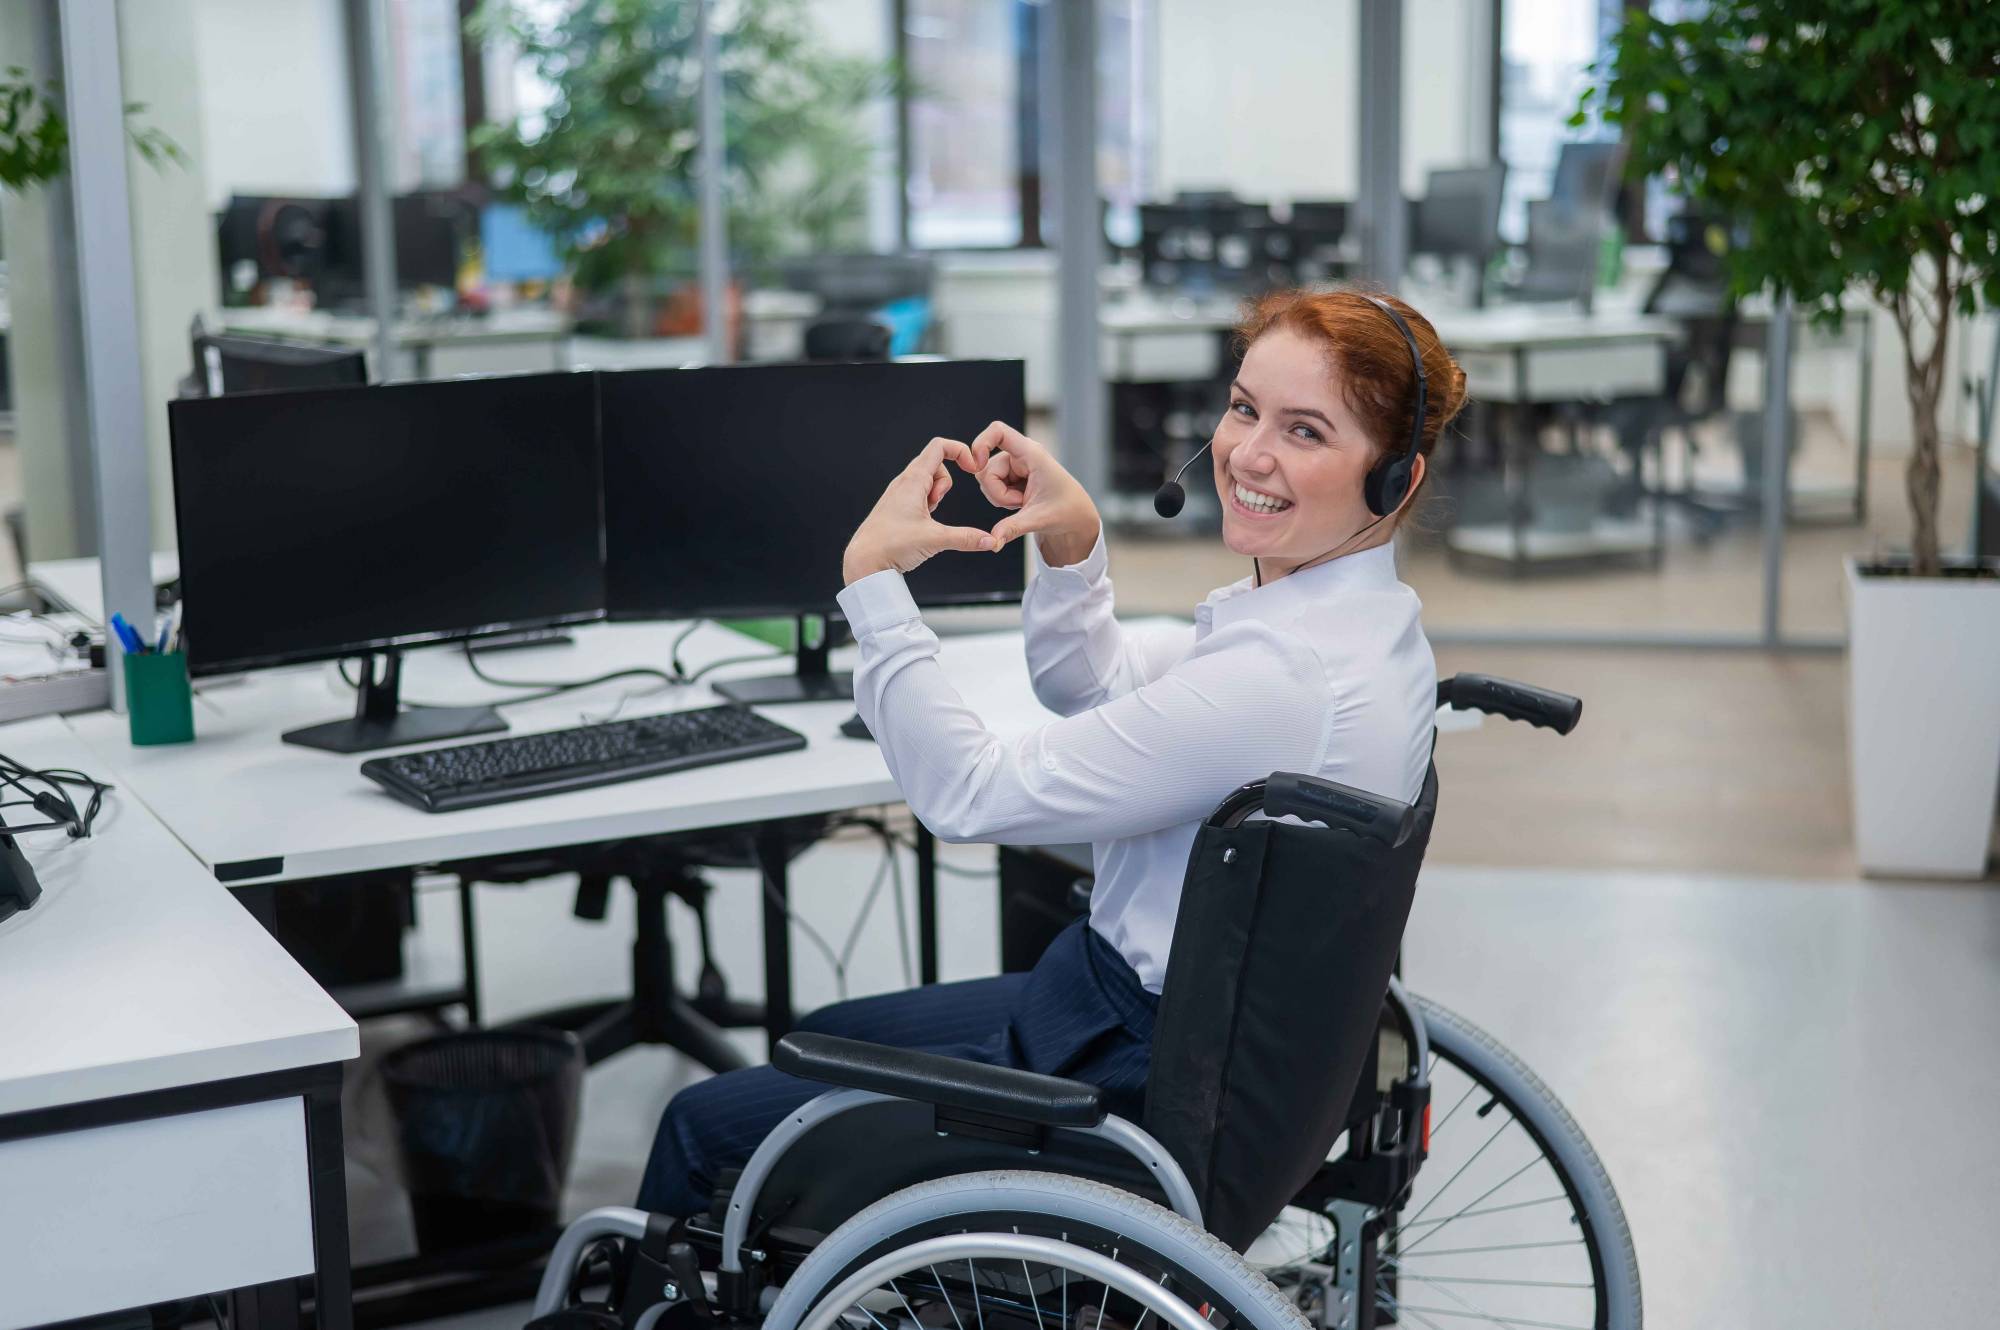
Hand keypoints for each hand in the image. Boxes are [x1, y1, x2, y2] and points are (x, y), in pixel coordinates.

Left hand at [842, 436, 996, 583]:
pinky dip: (927, 504)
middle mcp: (904, 483)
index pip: (939, 446)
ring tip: (928, 516)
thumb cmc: (890, 545)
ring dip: (936, 494)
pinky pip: (918, 494)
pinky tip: (922, 523)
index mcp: (913, 480)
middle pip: (936, 464)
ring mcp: (899, 494)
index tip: (972, 468)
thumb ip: (966, 538)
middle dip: (947, 482)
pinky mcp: (896, 507)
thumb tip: (990, 540)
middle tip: (938, 505)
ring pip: (927, 480)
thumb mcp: (935, 540)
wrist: (863, 562)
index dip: (960, 450)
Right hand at [966, 421, 1101, 565]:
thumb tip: (992, 542)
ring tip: (1023, 503)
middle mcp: (1021, 454)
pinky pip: (991, 486)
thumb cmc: (1066, 511)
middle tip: (1020, 504)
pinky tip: (1020, 502)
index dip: (981, 443)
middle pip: (986, 468)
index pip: (999, 431)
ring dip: (999, 497)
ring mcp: (1014, 465)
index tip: (976, 465)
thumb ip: (1013, 528)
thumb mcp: (1039, 519)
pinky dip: (1002, 498)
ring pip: (986, 480)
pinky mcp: (1011, 475)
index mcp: (1032, 454)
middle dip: (996, 492)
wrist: (1075, 516)